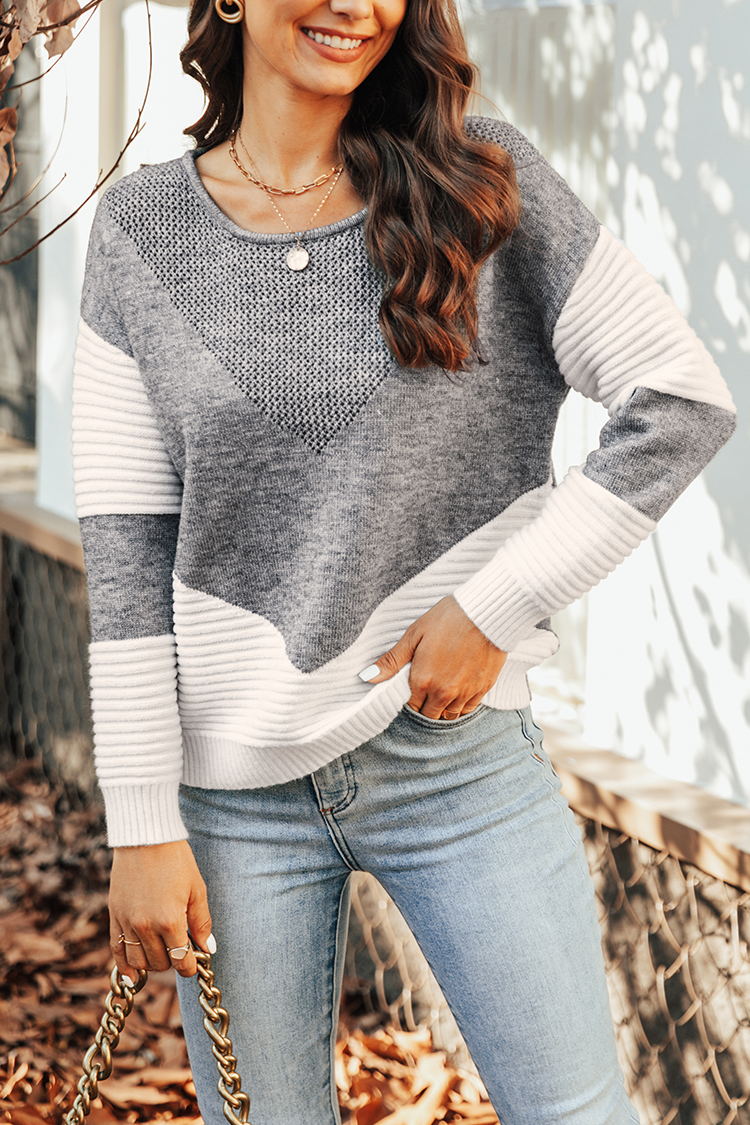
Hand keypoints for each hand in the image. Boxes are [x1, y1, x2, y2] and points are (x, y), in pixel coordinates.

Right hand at [109, 839, 212, 979]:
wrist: (146, 838)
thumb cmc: (176, 860)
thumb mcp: (197, 889)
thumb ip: (202, 922)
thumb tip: (208, 949)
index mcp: (170, 921)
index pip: (181, 960)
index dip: (190, 966)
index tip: (195, 962)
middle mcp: (146, 927)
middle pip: (161, 963)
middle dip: (174, 960)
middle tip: (181, 947)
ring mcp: (127, 923)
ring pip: (139, 962)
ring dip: (153, 963)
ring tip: (162, 951)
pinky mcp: (114, 916)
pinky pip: (117, 950)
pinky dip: (125, 966)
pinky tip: (133, 975)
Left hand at [361, 596, 506, 718]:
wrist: (485, 613)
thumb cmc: (447, 618)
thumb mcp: (414, 635)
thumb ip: (392, 660)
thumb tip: (367, 677)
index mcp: (422, 680)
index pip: (411, 705)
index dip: (411, 697)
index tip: (414, 685)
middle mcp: (443, 692)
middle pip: (429, 714)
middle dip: (426, 705)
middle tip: (428, 687)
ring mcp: (464, 693)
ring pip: (449, 715)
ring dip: (443, 707)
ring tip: (443, 689)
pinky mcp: (483, 689)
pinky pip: (468, 709)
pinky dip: (462, 705)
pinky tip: (459, 690)